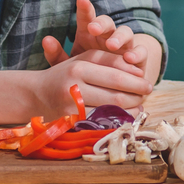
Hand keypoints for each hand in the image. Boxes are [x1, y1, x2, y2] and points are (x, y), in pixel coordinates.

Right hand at [36, 51, 153, 112]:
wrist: (35, 95)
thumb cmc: (64, 75)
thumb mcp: (81, 60)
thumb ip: (107, 60)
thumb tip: (137, 68)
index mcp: (78, 65)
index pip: (115, 69)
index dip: (134, 75)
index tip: (146, 80)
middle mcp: (74, 84)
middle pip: (116, 90)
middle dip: (137, 92)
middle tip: (147, 92)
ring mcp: (72, 106)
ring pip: (112, 108)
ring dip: (131, 108)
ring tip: (140, 104)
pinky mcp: (72, 123)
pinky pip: (102, 123)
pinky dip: (118, 120)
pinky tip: (127, 117)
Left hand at [41, 0, 152, 74]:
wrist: (112, 87)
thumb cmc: (88, 71)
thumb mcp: (71, 65)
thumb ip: (57, 55)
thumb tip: (46, 40)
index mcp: (90, 35)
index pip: (87, 18)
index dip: (85, 9)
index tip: (81, 0)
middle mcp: (108, 36)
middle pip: (107, 22)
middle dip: (101, 23)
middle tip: (93, 28)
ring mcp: (124, 45)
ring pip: (125, 33)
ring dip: (119, 37)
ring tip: (111, 45)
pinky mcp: (138, 58)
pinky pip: (141, 52)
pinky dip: (137, 53)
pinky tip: (130, 58)